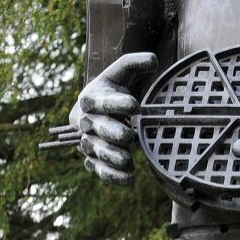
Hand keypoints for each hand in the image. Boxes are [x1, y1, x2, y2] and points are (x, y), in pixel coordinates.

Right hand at [70, 52, 157, 185]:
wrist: (95, 109)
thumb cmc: (112, 89)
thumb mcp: (120, 73)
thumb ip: (134, 62)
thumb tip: (154, 60)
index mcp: (91, 98)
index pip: (101, 102)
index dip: (116, 104)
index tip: (135, 105)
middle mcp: (85, 121)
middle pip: (97, 129)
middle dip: (112, 133)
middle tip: (128, 136)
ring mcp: (87, 142)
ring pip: (96, 151)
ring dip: (111, 157)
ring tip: (128, 160)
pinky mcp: (93, 160)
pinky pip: (99, 170)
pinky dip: (112, 177)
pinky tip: (129, 180)